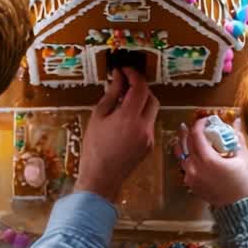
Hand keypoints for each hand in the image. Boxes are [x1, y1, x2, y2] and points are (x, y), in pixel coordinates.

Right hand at [76, 68, 159, 199]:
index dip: (134, 75)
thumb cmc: (94, 148)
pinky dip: (141, 116)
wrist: (101, 177)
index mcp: (129, 117)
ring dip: (142, 101)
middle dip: (140, 87)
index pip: (140, 87)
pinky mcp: (150, 145)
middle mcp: (144, 126)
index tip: (124, 70)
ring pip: (152, 110)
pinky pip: (149, 123)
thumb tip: (118, 77)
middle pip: (151, 97)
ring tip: (124, 101)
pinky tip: (125, 118)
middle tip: (126, 83)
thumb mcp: (98, 116)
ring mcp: (149, 136)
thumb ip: (111, 94)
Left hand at [180, 117, 247, 207]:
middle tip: (189, 125)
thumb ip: (236, 137)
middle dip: (188, 132)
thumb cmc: (245, 183)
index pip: (197, 135)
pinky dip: (187, 158)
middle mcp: (195, 168)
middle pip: (186, 144)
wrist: (241, 209)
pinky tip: (191, 155)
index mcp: (208, 160)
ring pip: (182, 156)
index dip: (199, 124)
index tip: (205, 120)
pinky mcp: (192, 185)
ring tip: (184, 138)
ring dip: (183, 145)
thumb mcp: (243, 158)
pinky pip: (185, 167)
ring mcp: (191, 177)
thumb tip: (236, 121)